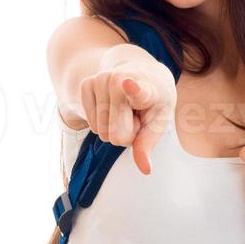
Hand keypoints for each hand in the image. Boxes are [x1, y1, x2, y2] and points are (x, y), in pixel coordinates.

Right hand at [79, 55, 175, 175]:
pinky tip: (112, 107)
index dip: (133, 90)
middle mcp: (120, 79)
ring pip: (101, 132)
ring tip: (125, 109)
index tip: (128, 84)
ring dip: (114, 128)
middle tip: (135, 116)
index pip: (138, 91)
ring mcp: (100, 79)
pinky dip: (102, 123)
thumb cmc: (154, 103)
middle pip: (115, 135)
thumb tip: (145, 170)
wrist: (143, 74)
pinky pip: (91, 126)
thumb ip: (148, 144)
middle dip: (126, 133)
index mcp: (146, 87)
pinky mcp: (85, 84)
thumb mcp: (159, 122)